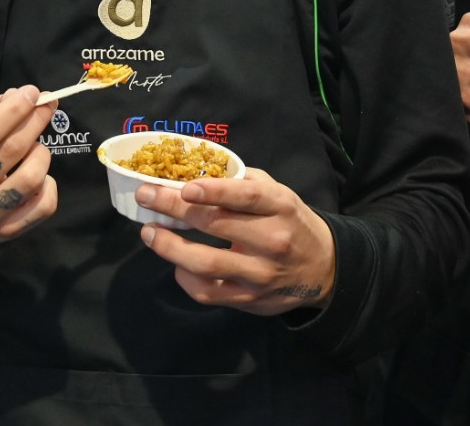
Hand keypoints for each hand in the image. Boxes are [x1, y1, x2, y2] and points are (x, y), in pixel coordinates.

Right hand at [0, 86, 59, 249]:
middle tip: (47, 106)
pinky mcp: (8, 231)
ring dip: (41, 154)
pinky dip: (49, 185)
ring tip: (36, 147)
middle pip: (12, 150)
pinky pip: (44, 206)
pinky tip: (40, 176)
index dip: (14, 109)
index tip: (32, 93)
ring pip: (31, 179)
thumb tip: (18, 96)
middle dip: (35, 122)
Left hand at [136, 169, 335, 315]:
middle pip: (216, 225)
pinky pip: (208, 292)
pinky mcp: (249, 300)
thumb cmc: (291, 223)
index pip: (247, 197)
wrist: (323, 270)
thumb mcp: (279, 194)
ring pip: (206, 264)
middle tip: (146, 196)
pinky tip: (175, 263)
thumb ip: (244, 182)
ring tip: (149, 232)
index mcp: (280, 207)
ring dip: (170, 247)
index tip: (184, 186)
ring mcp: (260, 274)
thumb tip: (199, 170)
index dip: (214, 191)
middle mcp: (272, 241)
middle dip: (174, 209)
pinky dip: (184, 277)